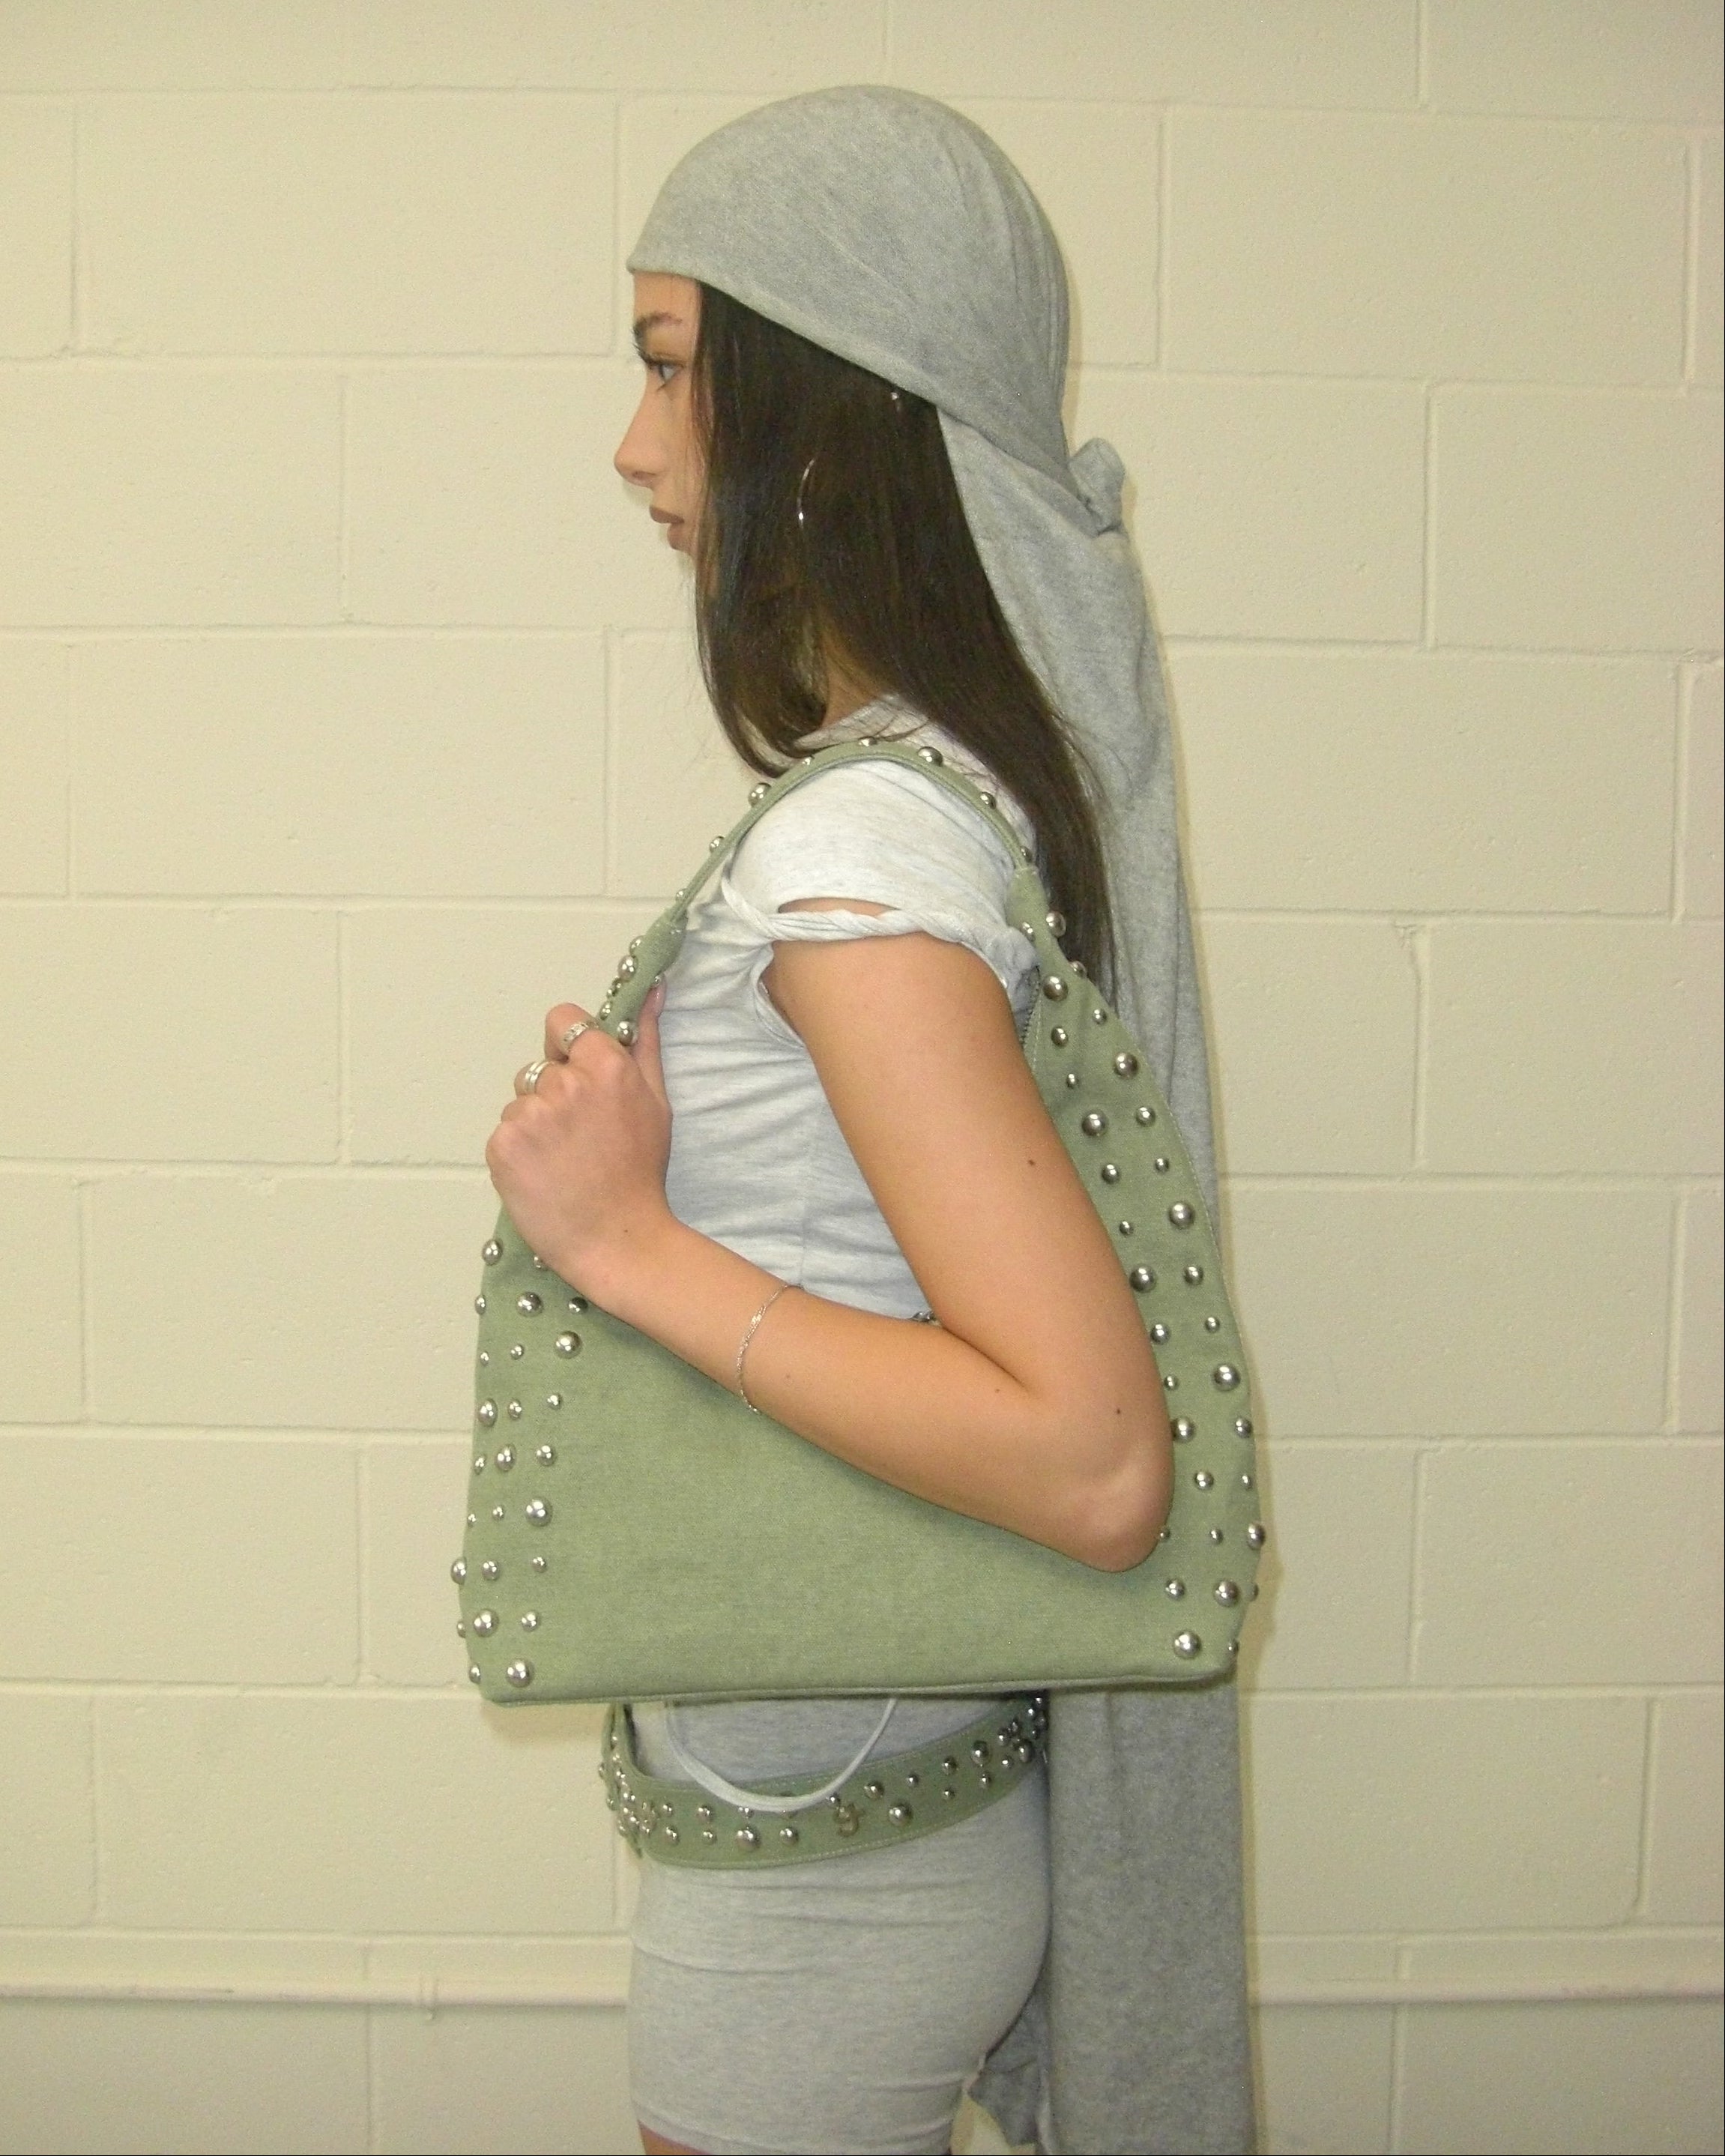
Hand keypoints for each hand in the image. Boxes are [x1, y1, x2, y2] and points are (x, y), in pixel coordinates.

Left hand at [485, 985, 672, 1293]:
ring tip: (562, 1160)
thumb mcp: (656, 1102)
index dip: (568, 1046)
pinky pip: (504, 1133)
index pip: (563, 1020)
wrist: (618, 1240)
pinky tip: (544, 1175)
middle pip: (540, 1066)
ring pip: (520, 1102)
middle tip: (578, 1134)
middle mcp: (564, 1083)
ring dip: (535, 1124)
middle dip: (553, 1091)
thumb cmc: (640, 1174)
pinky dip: (518, 1152)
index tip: (579, 1074)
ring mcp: (529, 1115)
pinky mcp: (502, 1146)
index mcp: (605, 1066)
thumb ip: (646, 1041)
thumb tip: (652, 990)